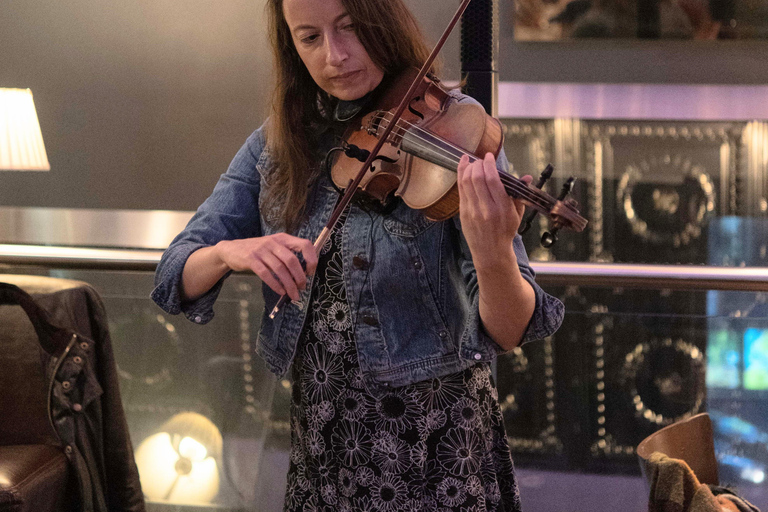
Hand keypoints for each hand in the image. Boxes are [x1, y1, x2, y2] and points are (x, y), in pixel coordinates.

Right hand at [216, 233, 317, 300]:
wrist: (231, 250)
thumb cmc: (257, 251)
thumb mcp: (274, 247)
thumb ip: (287, 255)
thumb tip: (304, 274)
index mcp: (283, 238)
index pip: (304, 245)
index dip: (311, 259)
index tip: (311, 272)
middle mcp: (273, 242)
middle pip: (292, 260)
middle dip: (300, 277)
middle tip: (302, 287)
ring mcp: (261, 250)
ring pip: (280, 269)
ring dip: (289, 284)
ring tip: (293, 294)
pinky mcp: (251, 259)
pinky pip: (266, 274)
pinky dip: (275, 284)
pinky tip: (280, 291)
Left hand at [457, 152, 531, 268]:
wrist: (491, 252)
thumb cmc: (506, 231)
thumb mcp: (517, 214)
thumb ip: (519, 193)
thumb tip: (527, 176)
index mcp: (502, 208)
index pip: (492, 180)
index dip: (489, 164)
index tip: (489, 156)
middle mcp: (486, 209)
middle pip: (477, 178)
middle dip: (478, 164)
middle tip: (482, 160)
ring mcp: (472, 211)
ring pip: (466, 182)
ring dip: (469, 168)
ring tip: (474, 162)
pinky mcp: (463, 213)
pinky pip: (460, 189)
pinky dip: (460, 175)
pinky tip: (463, 165)